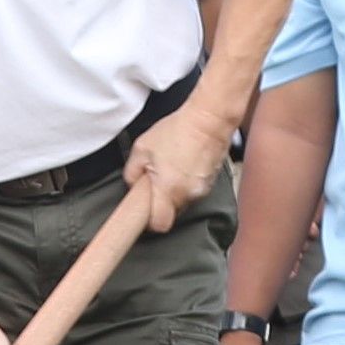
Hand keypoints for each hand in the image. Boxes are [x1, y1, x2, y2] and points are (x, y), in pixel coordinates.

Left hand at [121, 102, 233, 228]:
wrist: (210, 119)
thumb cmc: (178, 130)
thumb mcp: (142, 147)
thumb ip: (132, 171)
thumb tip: (132, 184)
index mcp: (168, 189)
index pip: (159, 224)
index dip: (150, 221)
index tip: (144, 212)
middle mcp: (187, 194)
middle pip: (171, 213)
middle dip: (162, 202)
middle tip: (156, 182)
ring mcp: (202, 189)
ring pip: (183, 201)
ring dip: (175, 190)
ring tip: (172, 168)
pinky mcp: (212, 181)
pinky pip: (194, 189)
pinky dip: (187, 181)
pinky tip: (184, 163)